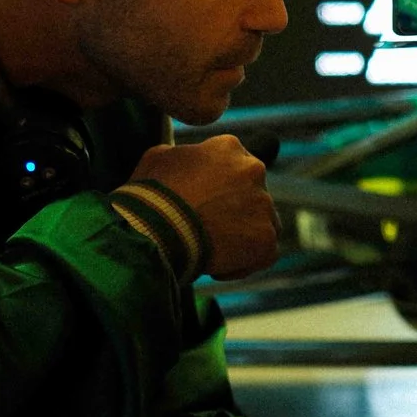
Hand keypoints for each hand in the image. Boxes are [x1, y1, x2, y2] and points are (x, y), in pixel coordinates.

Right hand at [130, 137, 278, 279]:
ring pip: (262, 222)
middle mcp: (253, 171)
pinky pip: (264, 253)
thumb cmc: (151, 195)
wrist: (156, 230)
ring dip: (242, 234)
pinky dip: (244, 263)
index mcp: (229, 148)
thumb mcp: (157, 158)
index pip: (233, 164)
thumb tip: (182, 158)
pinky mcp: (266, 239)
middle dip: (234, 209)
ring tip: (212, 249)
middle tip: (207, 227)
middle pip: (252, 192)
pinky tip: (217, 268)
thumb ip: (181, 155)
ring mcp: (263, 206)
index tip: (202, 201)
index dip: (217, 186)